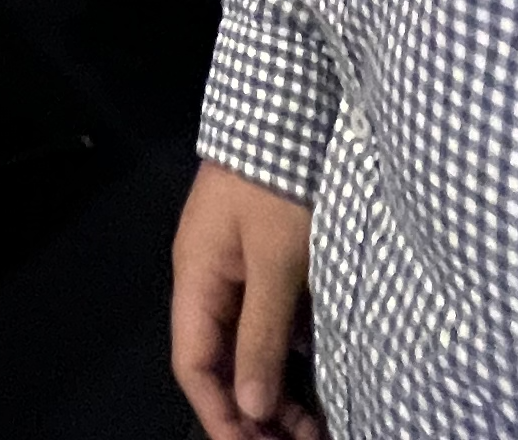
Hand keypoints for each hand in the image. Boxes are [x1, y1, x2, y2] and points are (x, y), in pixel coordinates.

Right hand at [172, 161, 325, 439]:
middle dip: (255, 409)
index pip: (195, 367)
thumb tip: (251, 406)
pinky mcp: (267, 255)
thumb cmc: (280, 184)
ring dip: (277, 385)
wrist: (292, 108)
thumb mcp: (276, 263)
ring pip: (249, 342)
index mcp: (196, 279)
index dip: (222, 417)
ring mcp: (238, 265)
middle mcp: (209, 277)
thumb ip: (261, 336)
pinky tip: (321, 373)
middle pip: (221, 361)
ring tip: (317, 421)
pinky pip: (271, 318)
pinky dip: (292, 351)